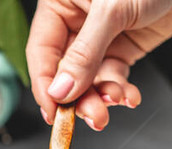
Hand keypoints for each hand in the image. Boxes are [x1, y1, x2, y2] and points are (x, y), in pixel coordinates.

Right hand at [27, 0, 171, 129]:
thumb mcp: (112, 10)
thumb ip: (85, 53)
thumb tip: (61, 91)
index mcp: (60, 4)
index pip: (42, 52)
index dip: (46, 86)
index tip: (53, 113)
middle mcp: (76, 22)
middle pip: (66, 72)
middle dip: (80, 97)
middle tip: (93, 115)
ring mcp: (100, 37)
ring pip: (90, 79)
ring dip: (102, 97)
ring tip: (116, 101)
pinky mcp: (123, 47)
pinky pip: (113, 76)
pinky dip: (121, 91)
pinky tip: (129, 96)